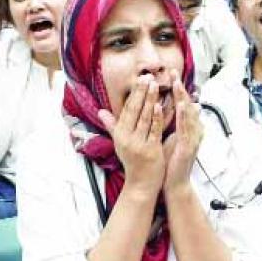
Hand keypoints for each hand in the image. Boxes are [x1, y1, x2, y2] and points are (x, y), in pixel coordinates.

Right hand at [98, 75, 165, 197]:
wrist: (141, 184)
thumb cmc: (132, 162)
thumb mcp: (119, 143)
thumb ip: (112, 126)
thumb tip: (101, 112)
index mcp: (120, 134)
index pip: (127, 109)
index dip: (134, 93)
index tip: (141, 79)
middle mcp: (126, 138)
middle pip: (135, 110)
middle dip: (142, 92)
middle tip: (148, 76)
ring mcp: (138, 144)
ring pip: (145, 118)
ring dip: (150, 100)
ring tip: (155, 85)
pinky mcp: (150, 150)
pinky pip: (154, 130)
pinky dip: (157, 117)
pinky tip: (160, 105)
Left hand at [162, 71, 202, 193]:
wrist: (173, 183)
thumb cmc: (170, 160)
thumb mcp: (167, 136)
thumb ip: (168, 122)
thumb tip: (166, 107)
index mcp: (187, 127)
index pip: (182, 103)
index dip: (177, 88)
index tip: (170, 74)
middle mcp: (192, 129)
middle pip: (187, 104)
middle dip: (180, 87)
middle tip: (173, 72)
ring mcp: (192, 137)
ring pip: (188, 113)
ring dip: (182, 97)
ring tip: (177, 83)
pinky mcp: (189, 145)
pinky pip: (186, 127)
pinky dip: (184, 115)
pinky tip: (180, 105)